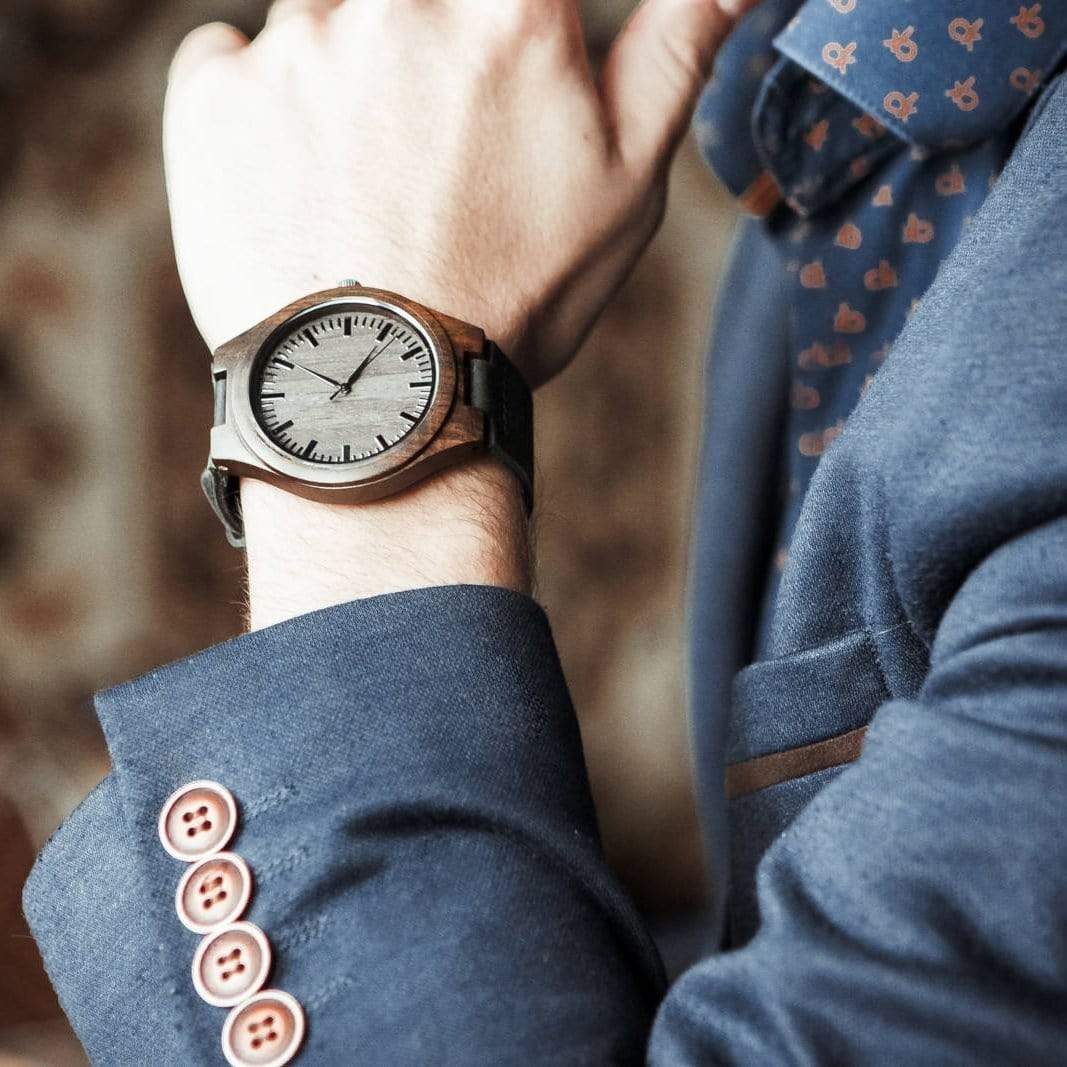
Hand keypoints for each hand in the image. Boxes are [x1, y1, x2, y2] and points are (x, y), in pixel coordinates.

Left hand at [164, 0, 753, 388]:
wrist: (387, 399)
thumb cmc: (517, 298)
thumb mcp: (626, 185)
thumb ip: (673, 53)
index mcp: (509, 9)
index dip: (502, 36)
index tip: (489, 92)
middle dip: (422, 56)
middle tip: (428, 155)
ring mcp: (294, 43)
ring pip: (321, 22)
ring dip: (343, 84)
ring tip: (366, 189)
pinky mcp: (213, 96)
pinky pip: (231, 59)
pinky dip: (260, 107)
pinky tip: (299, 185)